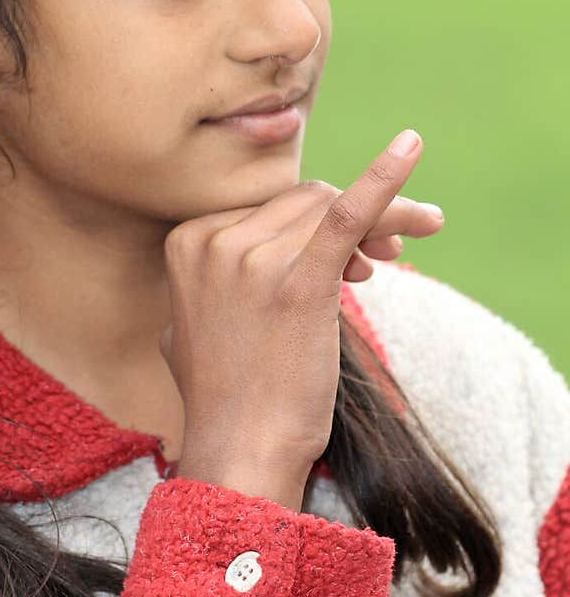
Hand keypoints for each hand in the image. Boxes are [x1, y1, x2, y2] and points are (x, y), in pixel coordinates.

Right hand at [159, 130, 442, 505]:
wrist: (242, 449)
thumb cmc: (224, 396)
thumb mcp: (190, 324)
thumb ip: (210, 278)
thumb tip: (242, 254)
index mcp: (187, 240)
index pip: (267, 205)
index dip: (310, 224)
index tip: (346, 258)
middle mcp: (215, 241)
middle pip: (303, 200)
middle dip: (347, 223)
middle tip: (381, 261)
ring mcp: (252, 258)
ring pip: (331, 209)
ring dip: (373, 226)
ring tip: (390, 260)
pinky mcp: (298, 281)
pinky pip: (347, 214)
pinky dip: (383, 179)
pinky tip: (409, 148)